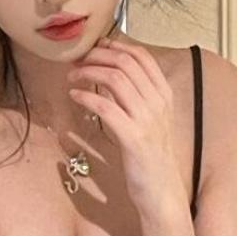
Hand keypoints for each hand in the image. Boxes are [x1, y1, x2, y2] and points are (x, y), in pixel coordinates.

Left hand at [66, 36, 181, 214]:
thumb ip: (138, 96)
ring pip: (116, 79)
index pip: (142, 56)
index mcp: (164, 95)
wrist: (161, 190)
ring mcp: (147, 120)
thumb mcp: (151, 119)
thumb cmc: (151, 154)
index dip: (116, 45)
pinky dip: (87, 96)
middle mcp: (158, 103)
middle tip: (78, 61)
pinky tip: (74, 95)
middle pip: (125, 63)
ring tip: (72, 76)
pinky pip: (106, 107)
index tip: (96, 47)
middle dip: (97, 56)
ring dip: (89, 72)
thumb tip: (113, 71)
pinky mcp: (133, 138)